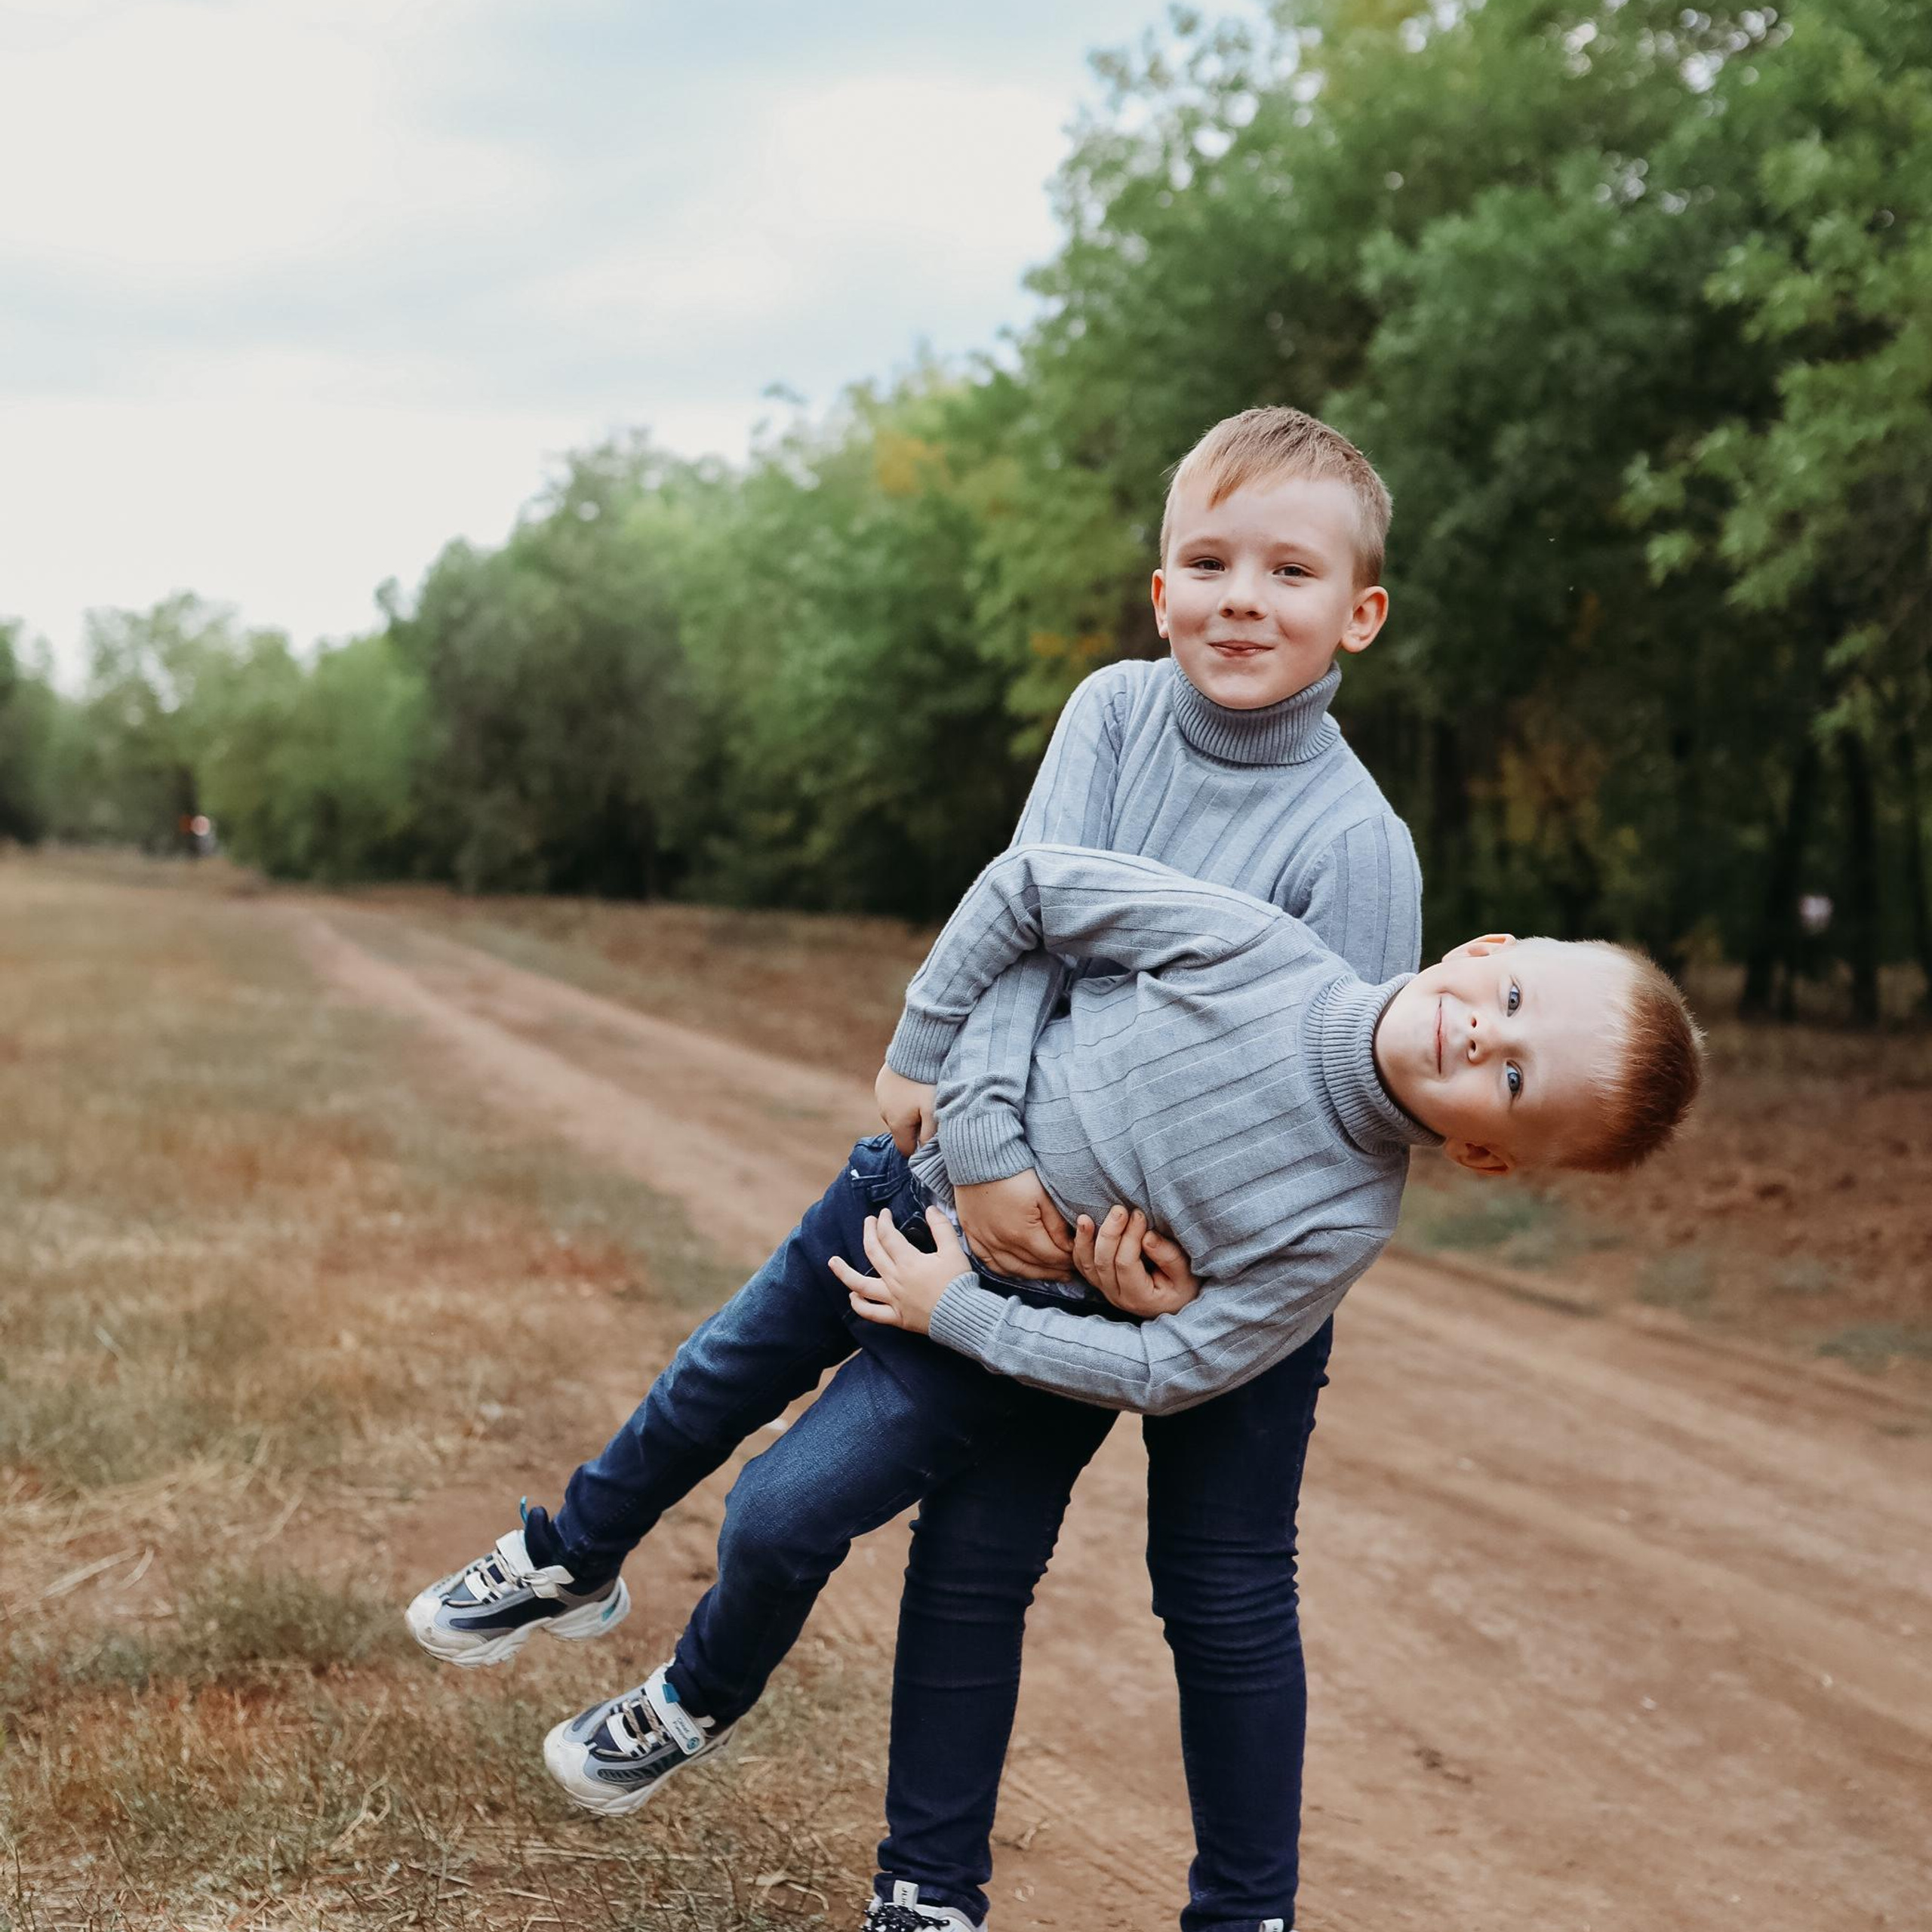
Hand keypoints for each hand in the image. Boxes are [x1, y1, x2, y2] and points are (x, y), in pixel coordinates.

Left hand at [829, 1206, 969, 1335]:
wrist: (962, 1315)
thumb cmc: (958, 1283)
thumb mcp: (954, 1251)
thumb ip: (941, 1227)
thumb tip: (930, 1209)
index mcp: (908, 1261)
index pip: (887, 1236)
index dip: (883, 1222)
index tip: (884, 1213)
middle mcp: (895, 1279)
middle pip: (873, 1252)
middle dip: (868, 1233)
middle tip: (868, 1222)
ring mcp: (893, 1299)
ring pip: (861, 1285)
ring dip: (844, 1272)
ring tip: (832, 1262)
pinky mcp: (896, 1317)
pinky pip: (872, 1313)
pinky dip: (859, 1305)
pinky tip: (852, 1296)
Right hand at [875, 1063, 937, 1156]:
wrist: (913, 1052)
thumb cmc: (925, 1084)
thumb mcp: (932, 1111)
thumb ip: (929, 1134)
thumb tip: (924, 1152)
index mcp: (897, 1124)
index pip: (906, 1149)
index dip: (919, 1147)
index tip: (930, 1136)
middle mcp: (884, 1114)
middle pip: (901, 1131)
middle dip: (915, 1128)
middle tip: (930, 1113)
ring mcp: (880, 1098)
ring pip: (896, 1113)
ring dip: (908, 1111)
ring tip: (922, 1096)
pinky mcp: (881, 1084)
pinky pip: (892, 1098)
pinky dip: (902, 1096)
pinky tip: (914, 1085)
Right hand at [954, 1170, 1073, 1280]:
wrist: (979, 1157)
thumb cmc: (1013, 1171)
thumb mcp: (1042, 1195)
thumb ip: (1056, 1225)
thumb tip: (1068, 1247)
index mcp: (1022, 1233)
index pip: (1050, 1257)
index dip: (1066, 1261)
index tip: (1076, 1261)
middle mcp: (1002, 1243)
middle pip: (1033, 1267)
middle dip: (1053, 1271)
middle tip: (1067, 1274)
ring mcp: (984, 1241)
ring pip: (1012, 1269)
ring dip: (1032, 1275)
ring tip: (1047, 1275)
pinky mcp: (972, 1235)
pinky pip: (989, 1262)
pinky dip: (1005, 1270)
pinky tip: (1016, 1270)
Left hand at [1073, 1207, 1200, 1317]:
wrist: (1175, 1304)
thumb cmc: (1183, 1286)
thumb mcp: (1186, 1274)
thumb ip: (1169, 1257)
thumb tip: (1147, 1237)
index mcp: (1140, 1297)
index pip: (1126, 1264)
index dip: (1130, 1237)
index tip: (1139, 1215)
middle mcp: (1118, 1296)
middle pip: (1103, 1263)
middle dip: (1109, 1233)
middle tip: (1119, 1210)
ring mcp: (1106, 1290)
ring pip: (1088, 1265)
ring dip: (1085, 1240)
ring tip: (1085, 1217)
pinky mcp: (1100, 1282)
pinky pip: (1083, 1265)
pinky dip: (1080, 1246)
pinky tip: (1082, 1227)